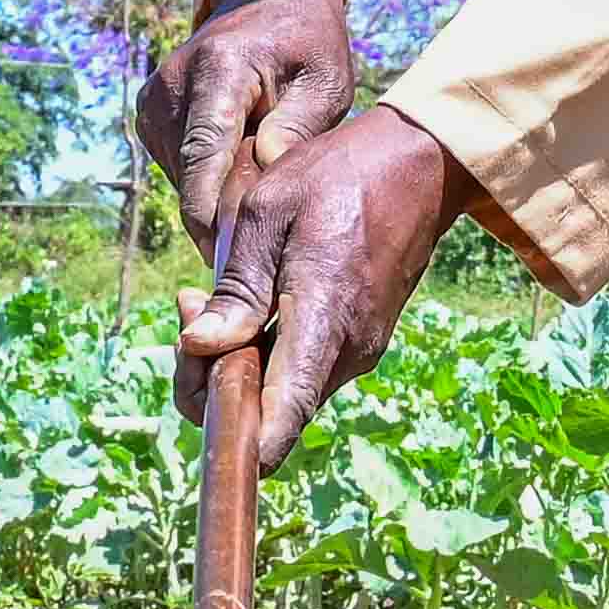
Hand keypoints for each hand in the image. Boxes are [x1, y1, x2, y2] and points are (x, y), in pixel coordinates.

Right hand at [140, 0, 357, 245]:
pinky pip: (179, 166)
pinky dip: (207, 180)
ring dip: (215, 197)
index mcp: (217, 70)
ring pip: (182, 178)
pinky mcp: (149, 113)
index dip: (212, 215)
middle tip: (262, 249)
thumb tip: (263, 184)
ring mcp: (154, 99)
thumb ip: (296, 129)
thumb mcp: (324, 82)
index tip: (229, 259)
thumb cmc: (307, 43)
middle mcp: (171, 84)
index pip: (204, 155)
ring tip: (260, 205)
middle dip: (221, 215)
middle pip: (190, 175)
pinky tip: (241, 177)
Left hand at [175, 104, 457, 470]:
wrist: (421, 163)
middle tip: (187, 306)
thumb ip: (237, 288)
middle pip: (268, 414)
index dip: (238, 446)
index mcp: (323, 318)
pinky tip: (245, 300)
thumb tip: (200, 348)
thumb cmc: (341, 174)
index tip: (199, 422)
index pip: (279, 417)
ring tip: (206, 293)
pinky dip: (262, 349)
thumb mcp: (270, 211)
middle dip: (213, 381)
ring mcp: (358, 349)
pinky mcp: (359, 341)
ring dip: (234, 361)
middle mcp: (347, 350)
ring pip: (279, 392)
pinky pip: (299, 368)